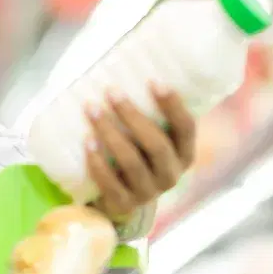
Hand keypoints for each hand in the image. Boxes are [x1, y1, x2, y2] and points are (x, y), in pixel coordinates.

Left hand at [85, 86, 195, 222]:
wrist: (119, 197)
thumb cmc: (135, 152)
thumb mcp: (147, 136)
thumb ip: (147, 113)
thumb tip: (124, 69)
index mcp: (184, 153)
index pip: (185, 127)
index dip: (172, 105)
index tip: (153, 80)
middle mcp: (171, 174)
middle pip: (156, 144)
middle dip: (131, 115)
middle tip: (110, 91)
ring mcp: (149, 192)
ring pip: (131, 162)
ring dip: (109, 132)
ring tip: (91, 109)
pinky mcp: (125, 204)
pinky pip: (111, 183)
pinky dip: (97, 161)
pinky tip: (86, 141)